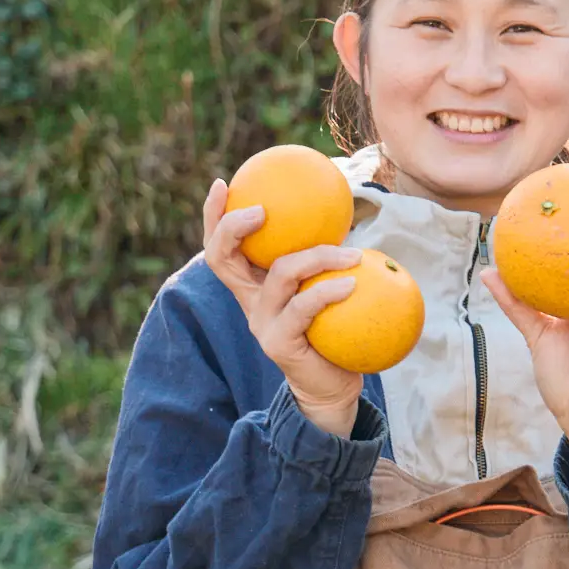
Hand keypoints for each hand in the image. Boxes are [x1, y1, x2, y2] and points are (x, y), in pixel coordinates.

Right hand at [201, 178, 362, 436]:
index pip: (222, 246)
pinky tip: (354, 282)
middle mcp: (249, 301)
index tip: (224, 183)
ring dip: (318, 256)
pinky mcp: (279, 344)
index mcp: (252, 284)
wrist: (331, 385)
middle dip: (233, 228)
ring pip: (280, 276)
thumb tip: (343, 209)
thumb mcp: (321, 288)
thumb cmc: (330, 330)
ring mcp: (261, 323)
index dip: (214, 215)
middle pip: (221, 259)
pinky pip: (305, 308)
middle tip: (262, 210)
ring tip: (350, 252)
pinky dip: (330, 291)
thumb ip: (321, 258)